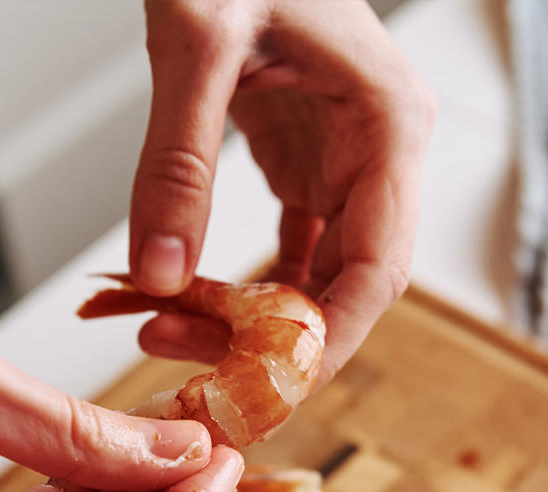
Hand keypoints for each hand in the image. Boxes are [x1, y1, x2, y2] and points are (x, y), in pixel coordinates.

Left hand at [129, 0, 434, 383]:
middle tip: (195, 379)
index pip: (379, 270)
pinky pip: (292, 252)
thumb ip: (177, 161)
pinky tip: (189, 308)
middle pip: (350, 289)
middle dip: (276, 348)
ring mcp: (350, 161)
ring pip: (319, 278)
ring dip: (251, 325)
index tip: (264, 393)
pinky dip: (242, 289)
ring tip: (169, 340)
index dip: (326, 344)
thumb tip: (158, 276)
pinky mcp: (310, 163)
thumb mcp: (197, 42)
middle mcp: (383, 152)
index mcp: (389, 124)